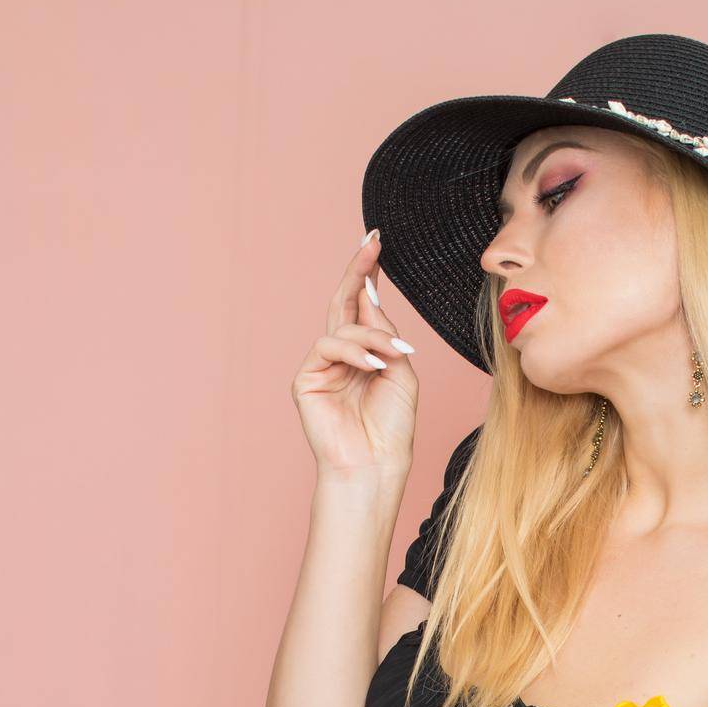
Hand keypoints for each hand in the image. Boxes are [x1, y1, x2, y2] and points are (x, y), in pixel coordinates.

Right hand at [290, 229, 419, 480]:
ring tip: (394, 357)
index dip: (367, 276)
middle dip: (358, 271)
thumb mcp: (401, 372)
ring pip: (344, 328)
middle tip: (372, 242)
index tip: (376, 244)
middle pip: (343, 303)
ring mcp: (322, 367)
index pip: (362, 308)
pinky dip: (355, 352)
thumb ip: (384, 334)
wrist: (375, 464)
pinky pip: (329, 347)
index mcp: (364, 355)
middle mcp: (341, 357)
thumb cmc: (391, 426)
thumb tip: (367, 294)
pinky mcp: (307, 379)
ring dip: (373, 336)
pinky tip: (374, 366)